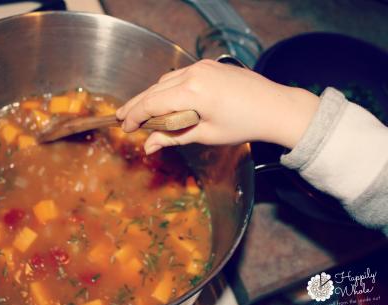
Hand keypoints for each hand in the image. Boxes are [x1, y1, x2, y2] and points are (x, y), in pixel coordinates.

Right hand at [116, 59, 319, 153]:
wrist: (276, 108)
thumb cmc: (243, 125)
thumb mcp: (205, 135)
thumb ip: (173, 137)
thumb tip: (148, 147)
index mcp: (192, 92)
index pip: (152, 103)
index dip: (135, 116)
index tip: (125, 128)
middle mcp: (193, 73)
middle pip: (154, 89)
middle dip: (136, 104)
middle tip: (121, 117)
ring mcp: (202, 66)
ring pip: (165, 81)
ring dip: (151, 95)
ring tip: (140, 111)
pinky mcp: (209, 65)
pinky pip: (179, 75)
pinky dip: (167, 88)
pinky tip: (163, 99)